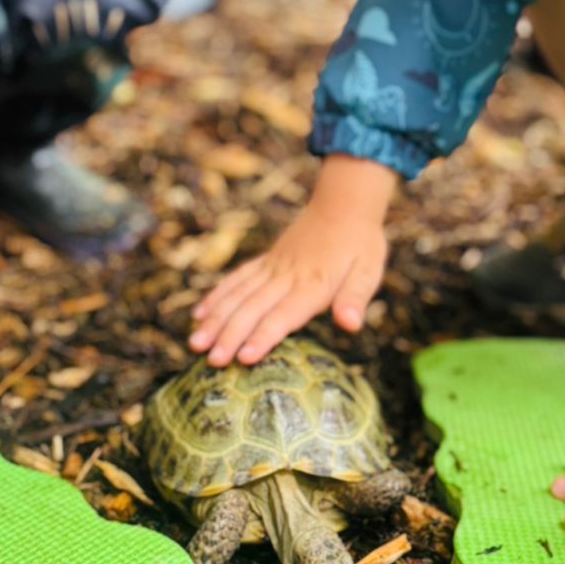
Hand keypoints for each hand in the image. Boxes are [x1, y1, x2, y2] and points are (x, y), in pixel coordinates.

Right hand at [189, 157, 397, 365]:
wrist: (344, 203)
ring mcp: (272, 267)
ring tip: (194, 343)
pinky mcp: (266, 261)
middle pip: (253, 309)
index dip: (263, 337)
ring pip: (238, 295)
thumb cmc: (361, 243)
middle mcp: (287, 276)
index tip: (244, 358)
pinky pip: (237, 279)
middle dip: (230, 335)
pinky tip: (200, 314)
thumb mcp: (369, 270)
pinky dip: (217, 296)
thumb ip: (355, 298)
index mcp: (313, 284)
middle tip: (211, 360)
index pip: (283, 315)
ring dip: (215, 319)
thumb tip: (350, 324)